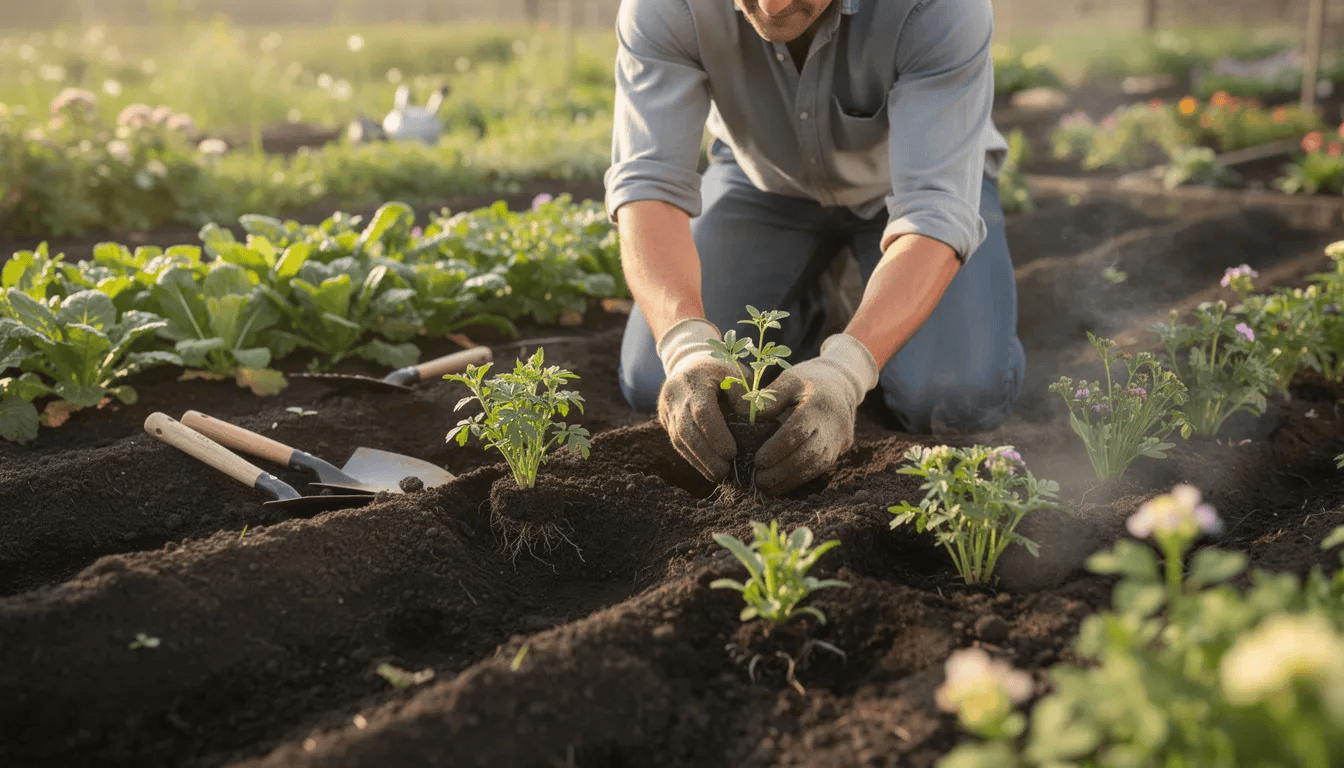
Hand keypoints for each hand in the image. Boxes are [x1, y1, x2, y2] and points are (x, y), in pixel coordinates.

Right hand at [655, 318, 743, 481]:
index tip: (732, 453)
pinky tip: (707, 468)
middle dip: (706, 455)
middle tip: (725, 472)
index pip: (702, 411)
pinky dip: (693, 457)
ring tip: (719, 475)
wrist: (689, 363)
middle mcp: (674, 394)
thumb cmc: (720, 370)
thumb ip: (744, 398)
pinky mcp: (666, 420)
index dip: (715, 434)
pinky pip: (677, 443)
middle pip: (686, 430)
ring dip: (699, 460)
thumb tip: (752, 425)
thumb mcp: (737, 375)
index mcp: (694, 378)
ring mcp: (666, 408)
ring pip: (679, 439)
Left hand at [752, 334, 878, 494]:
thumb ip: (769, 399)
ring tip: (767, 486)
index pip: (796, 432)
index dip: (776, 450)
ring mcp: (839, 438)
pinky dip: (801, 478)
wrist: (843, 383)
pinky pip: (821, 468)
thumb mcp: (789, 379)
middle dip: (781, 472)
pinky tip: (782, 484)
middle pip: (808, 454)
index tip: (757, 461)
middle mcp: (832, 424)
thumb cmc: (809, 380)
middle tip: (758, 480)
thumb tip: (745, 418)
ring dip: (791, 480)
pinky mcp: (841, 448)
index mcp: (817, 404)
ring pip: (816, 466)